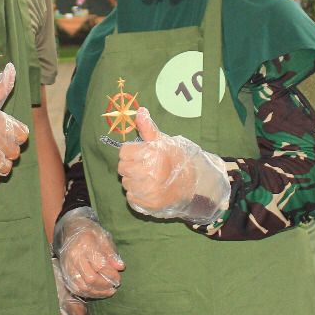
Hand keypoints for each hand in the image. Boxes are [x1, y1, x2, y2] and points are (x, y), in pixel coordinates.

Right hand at [54, 207, 122, 297]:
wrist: (70, 230)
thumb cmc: (89, 233)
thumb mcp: (103, 237)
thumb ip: (111, 253)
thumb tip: (120, 267)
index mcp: (85, 244)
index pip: (99, 265)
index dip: (110, 275)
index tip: (118, 279)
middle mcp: (74, 256)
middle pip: (90, 278)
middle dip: (104, 285)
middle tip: (114, 286)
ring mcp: (67, 266)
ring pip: (82, 286)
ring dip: (97, 292)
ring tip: (108, 291)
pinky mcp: (64, 272)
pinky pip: (75, 288)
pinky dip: (87, 293)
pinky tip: (97, 292)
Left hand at [117, 107, 231, 224]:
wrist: (192, 185)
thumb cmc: (176, 160)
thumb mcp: (164, 141)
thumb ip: (148, 128)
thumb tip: (139, 110)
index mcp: (152, 154)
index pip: (124, 152)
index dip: (131, 152)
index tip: (141, 154)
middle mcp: (149, 173)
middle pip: (122, 168)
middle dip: (131, 165)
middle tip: (144, 166)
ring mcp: (148, 191)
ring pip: (126, 183)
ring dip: (133, 180)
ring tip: (148, 178)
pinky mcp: (148, 204)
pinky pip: (130, 196)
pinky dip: (136, 193)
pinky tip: (148, 189)